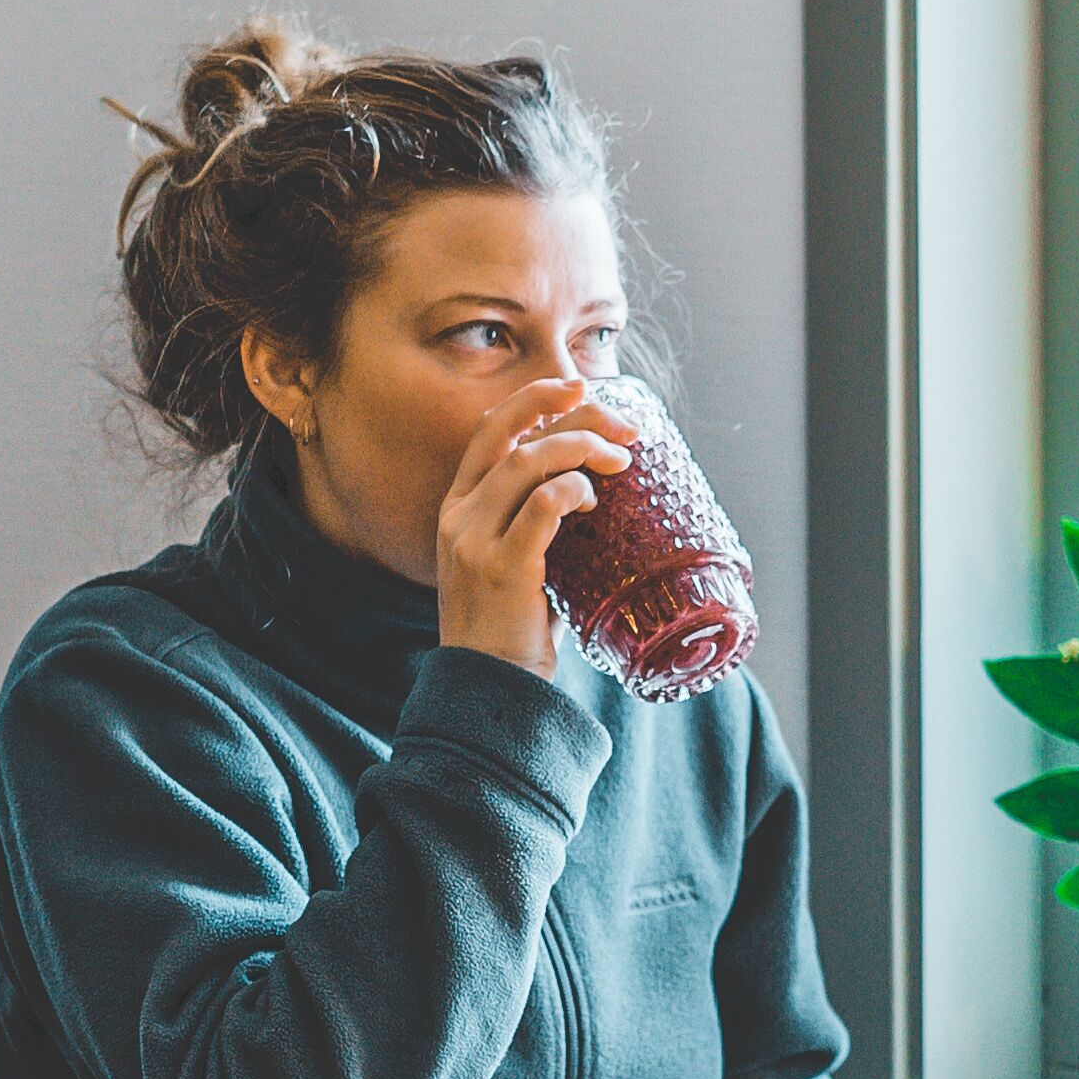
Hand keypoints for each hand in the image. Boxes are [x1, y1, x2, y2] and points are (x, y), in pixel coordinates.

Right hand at [436, 377, 637, 680]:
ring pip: (529, 462)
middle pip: (510, 432)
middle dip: (568, 411)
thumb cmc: (513, 632)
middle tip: (621, 424)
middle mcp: (459, 516)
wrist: (490, 691)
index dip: (534, 400)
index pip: (490, 432)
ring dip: (582, 449)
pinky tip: (594, 499)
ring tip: (620, 463)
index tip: (579, 388)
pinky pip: (544, 505)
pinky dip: (575, 490)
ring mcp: (475, 540)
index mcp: (458, 509)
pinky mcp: (502, 567)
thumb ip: (539, 525)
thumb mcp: (517, 565)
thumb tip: (596, 491)